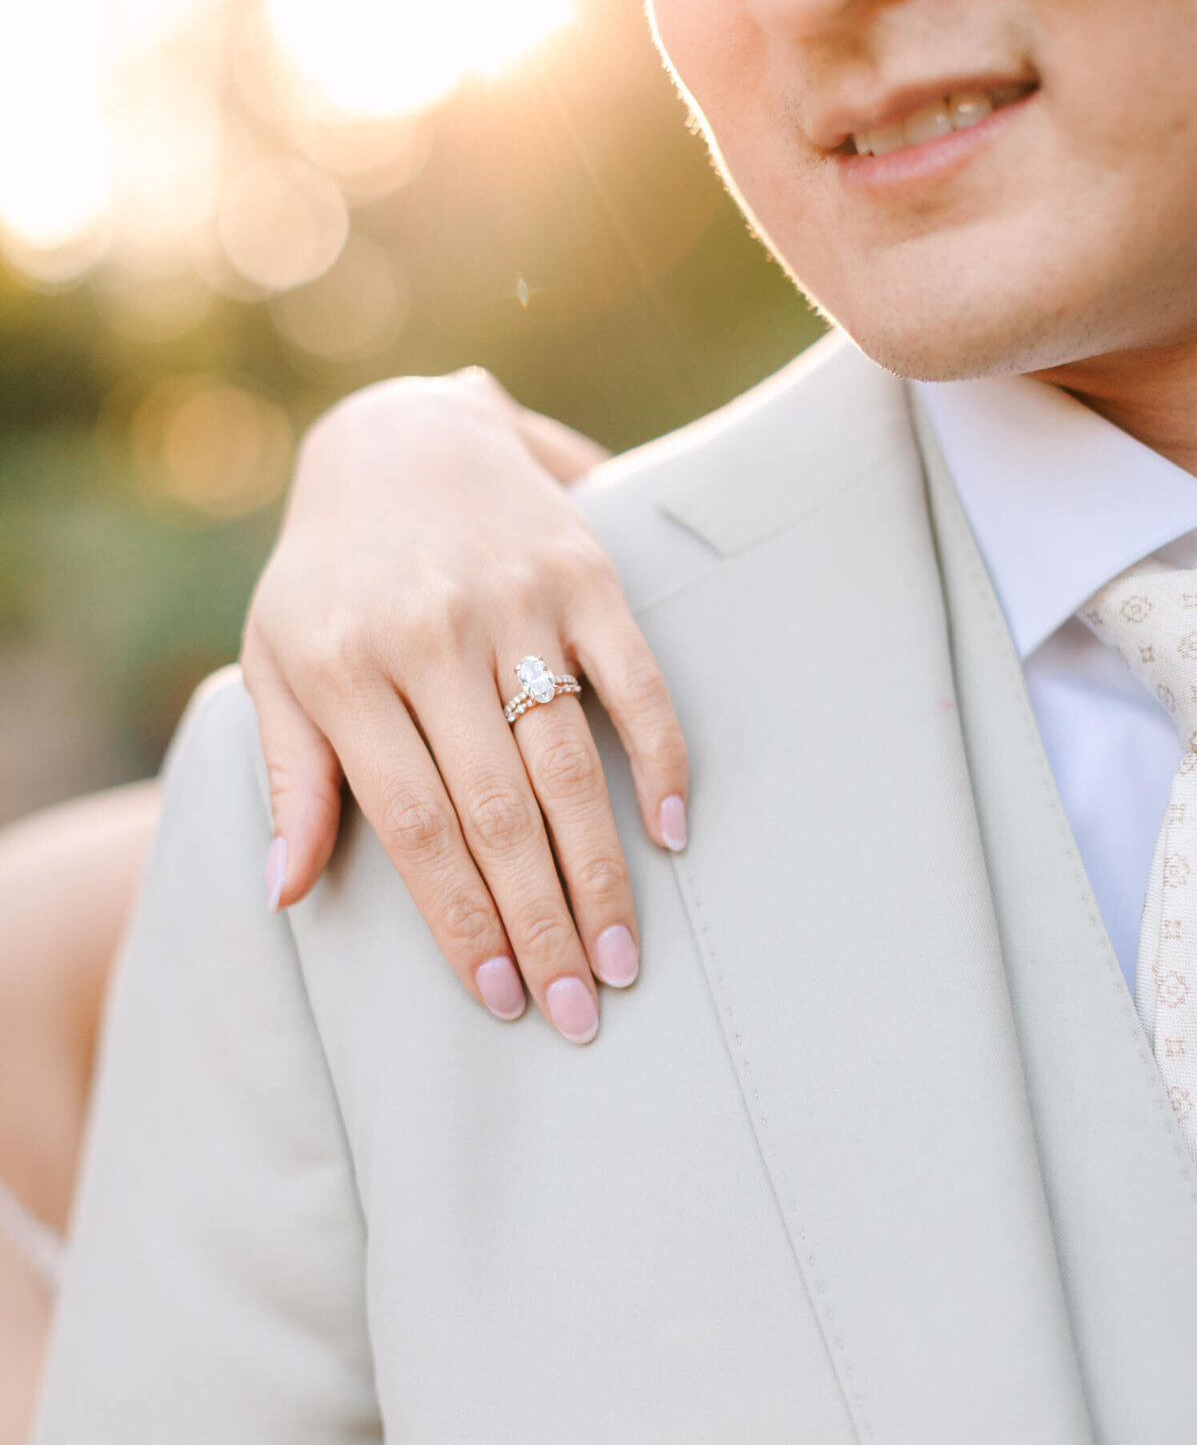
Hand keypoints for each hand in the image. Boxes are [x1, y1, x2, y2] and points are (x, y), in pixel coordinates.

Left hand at [241, 369, 688, 1043]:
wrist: (400, 433)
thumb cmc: (328, 570)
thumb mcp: (278, 658)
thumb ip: (291, 774)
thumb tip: (285, 893)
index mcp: (345, 668)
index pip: (412, 823)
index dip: (460, 920)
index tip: (499, 997)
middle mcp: (431, 637)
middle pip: (496, 809)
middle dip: (541, 922)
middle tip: (578, 1011)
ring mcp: (514, 602)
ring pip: (566, 761)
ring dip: (601, 869)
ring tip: (625, 957)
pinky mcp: (581, 574)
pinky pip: (633, 676)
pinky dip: (659, 755)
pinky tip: (670, 832)